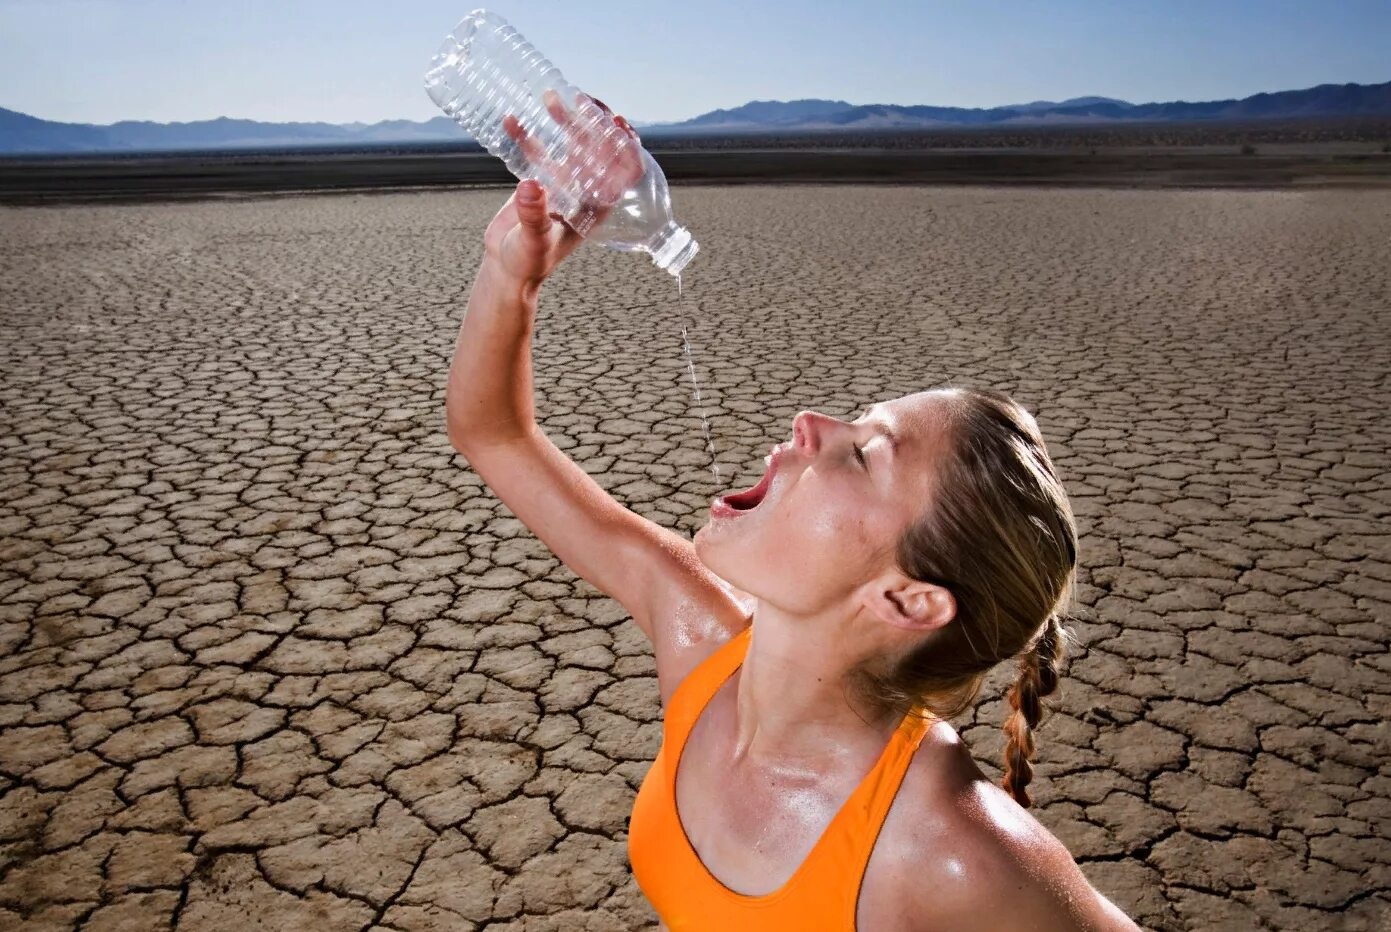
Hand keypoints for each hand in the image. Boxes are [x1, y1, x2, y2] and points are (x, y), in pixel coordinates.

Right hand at [481, 92, 642, 288]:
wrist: (506, 268)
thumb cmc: (528, 262)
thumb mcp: (534, 240)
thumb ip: (534, 216)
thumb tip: (532, 186)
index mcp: (595, 207)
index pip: (623, 172)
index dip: (626, 147)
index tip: (618, 122)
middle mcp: (583, 192)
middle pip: (598, 150)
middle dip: (593, 122)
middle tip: (580, 98)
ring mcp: (562, 184)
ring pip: (570, 144)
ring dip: (564, 120)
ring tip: (550, 97)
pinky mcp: (539, 181)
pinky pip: (536, 151)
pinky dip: (526, 135)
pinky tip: (511, 119)